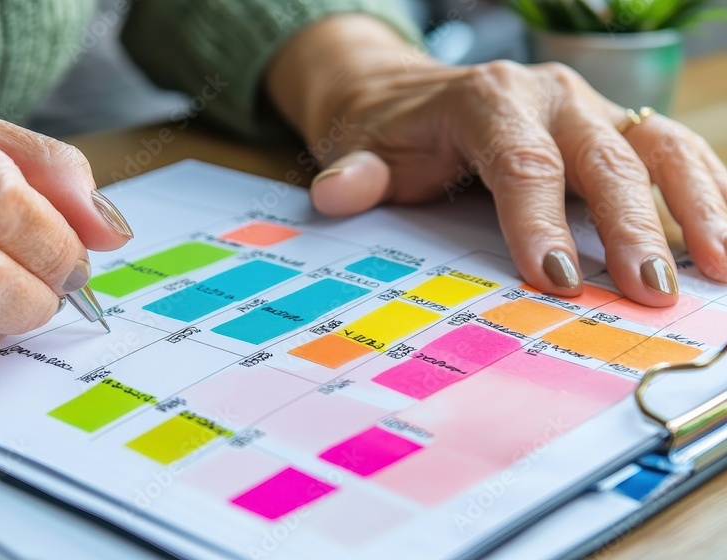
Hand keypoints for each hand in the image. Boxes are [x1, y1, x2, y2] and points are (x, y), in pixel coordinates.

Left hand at [268, 15, 726, 306]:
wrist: (410, 93)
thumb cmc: (392, 130)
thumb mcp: (364, 148)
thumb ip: (357, 173)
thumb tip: (335, 195)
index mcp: (487, 99)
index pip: (522, 163)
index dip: (540, 221)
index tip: (556, 278)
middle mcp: (549, 96)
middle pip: (602, 157)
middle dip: (629, 227)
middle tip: (644, 292)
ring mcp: (590, 107)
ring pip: (659, 145)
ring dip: (695, 204)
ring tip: (719, 267)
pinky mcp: (615, 124)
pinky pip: (674, 150)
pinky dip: (707, 189)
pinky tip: (723, 239)